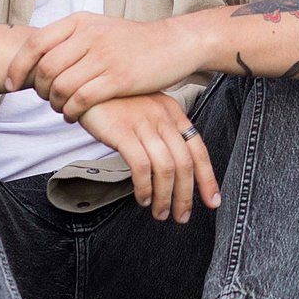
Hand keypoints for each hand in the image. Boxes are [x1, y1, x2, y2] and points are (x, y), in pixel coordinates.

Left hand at [9, 12, 209, 120]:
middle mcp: (89, 35)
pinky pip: (81, 99)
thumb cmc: (133, 41)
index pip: (36, 43)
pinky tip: (74, 116)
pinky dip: (71, 112)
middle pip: (45, 68)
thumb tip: (38, 57)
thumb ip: (71, 39)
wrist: (174, 43)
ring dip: (54, 104)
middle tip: (45, 99)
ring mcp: (104, 56)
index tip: (11, 84)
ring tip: (61, 109)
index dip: (18, 66)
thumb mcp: (99, 28)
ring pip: (61, 86)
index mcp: (80, 21)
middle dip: (39, 89)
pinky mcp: (119, 78)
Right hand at [80, 93, 218, 221]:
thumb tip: (172, 164)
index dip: (208, 178)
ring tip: (160, 213)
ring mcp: (143, 124)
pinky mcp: (122, 132)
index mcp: (174, 113)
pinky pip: (141, 166)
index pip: (198, 150)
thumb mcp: (146, 108)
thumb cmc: (115, 100)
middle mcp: (163, 118)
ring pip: (166, 168)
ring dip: (165, 197)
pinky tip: (141, 198)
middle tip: (182, 216)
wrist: (86, 82)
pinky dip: (144, 187)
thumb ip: (161, 130)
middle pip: (185, 164)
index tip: (212, 200)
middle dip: (186, 196)